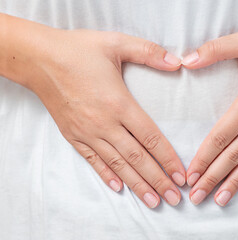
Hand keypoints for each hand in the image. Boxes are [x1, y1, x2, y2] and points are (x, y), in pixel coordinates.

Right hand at [26, 28, 184, 207]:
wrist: (38, 59)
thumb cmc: (78, 50)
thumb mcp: (116, 43)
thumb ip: (148, 52)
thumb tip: (177, 61)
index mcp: (119, 103)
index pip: (151, 137)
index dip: (168, 158)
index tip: (181, 175)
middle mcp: (105, 124)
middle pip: (137, 158)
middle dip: (158, 180)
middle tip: (174, 198)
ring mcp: (87, 132)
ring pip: (118, 164)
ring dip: (137, 184)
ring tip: (153, 201)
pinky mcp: (73, 135)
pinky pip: (92, 160)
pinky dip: (106, 175)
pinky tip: (118, 187)